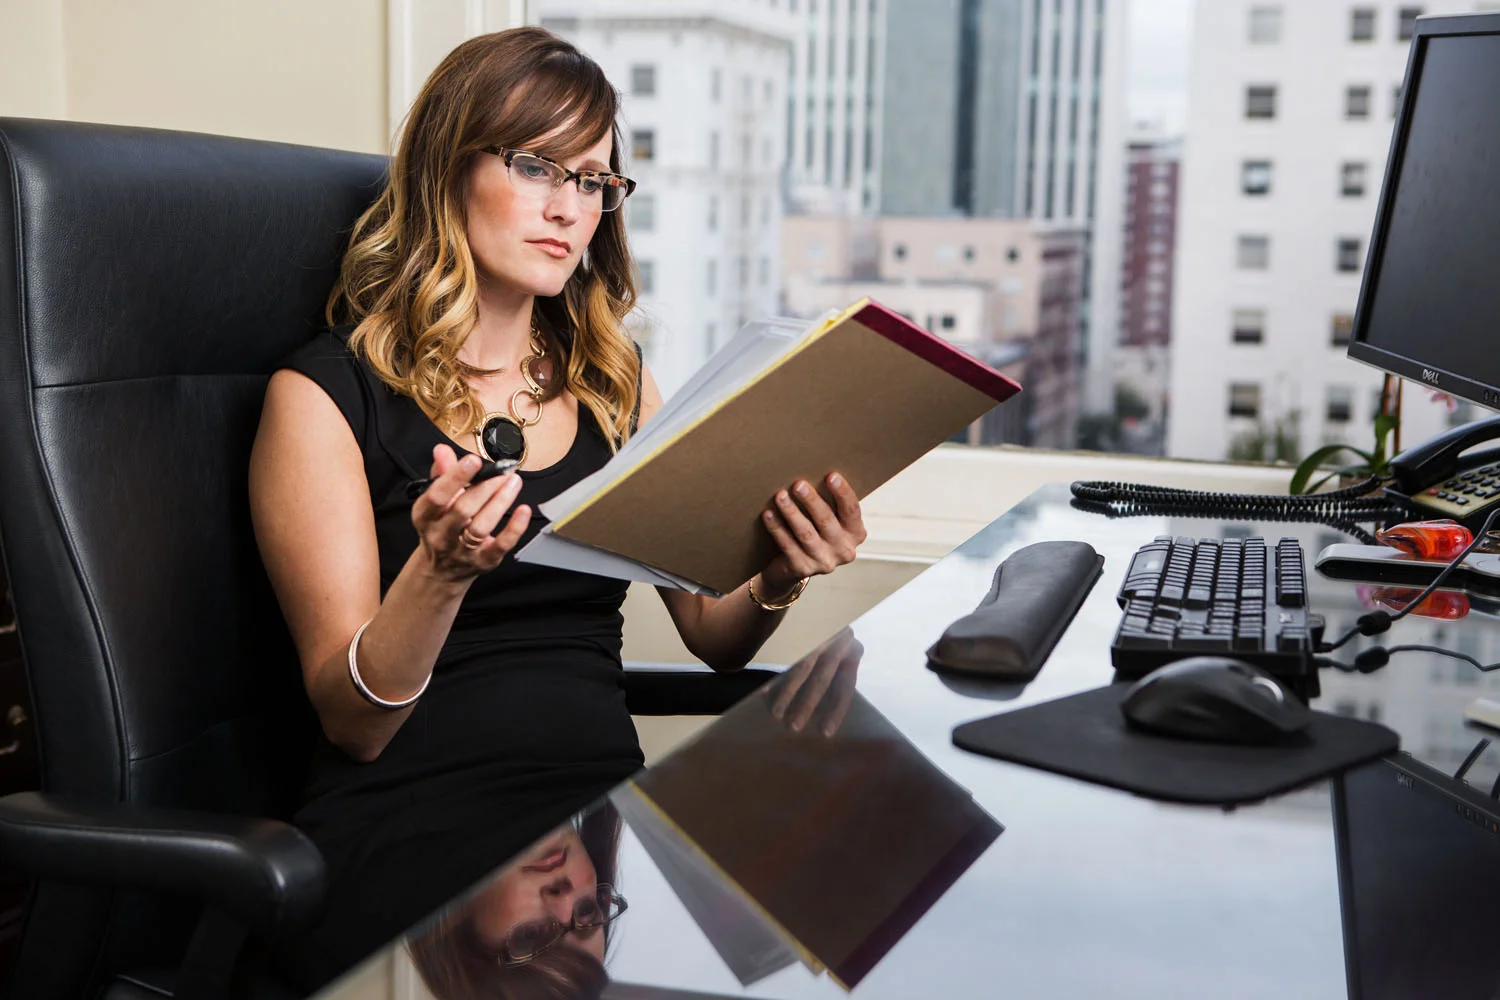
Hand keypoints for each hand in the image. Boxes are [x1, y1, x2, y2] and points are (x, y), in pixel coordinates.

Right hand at [412, 445, 530, 583]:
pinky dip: (515, 528)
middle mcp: (441, 535)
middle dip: (485, 487)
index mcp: (425, 516)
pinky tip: (524, 511)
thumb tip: (442, 450)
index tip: (473, 460)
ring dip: (501, 502)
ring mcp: (462, 551)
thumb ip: (441, 474)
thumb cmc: (441, 527)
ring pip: (482, 527)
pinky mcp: (484, 560)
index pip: (437, 496)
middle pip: (463, 510)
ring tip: (514, 482)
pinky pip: (501, 545)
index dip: (455, 477)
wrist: (443, 569)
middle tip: (503, 470)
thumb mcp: (436, 502)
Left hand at [759, 472, 866, 594]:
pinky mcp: (803, 568)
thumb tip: (812, 469)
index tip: (831, 476)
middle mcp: (844, 550)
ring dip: (792, 513)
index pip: (852, 510)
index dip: (842, 492)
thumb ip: (828, 502)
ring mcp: (824, 562)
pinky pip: (788, 545)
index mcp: (856, 533)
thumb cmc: (814, 531)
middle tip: (798, 484)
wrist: (793, 566)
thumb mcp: (828, 520)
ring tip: (780, 496)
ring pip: (806, 533)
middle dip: (812, 501)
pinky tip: (768, 514)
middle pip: (827, 521)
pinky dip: (777, 528)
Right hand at [766, 628, 862, 736]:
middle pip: (824, 680)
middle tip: (795, 727)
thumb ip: (833, 678)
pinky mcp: (805, 628)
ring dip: (789, 695)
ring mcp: (823, 633)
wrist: (809, 593)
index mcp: (854, 652)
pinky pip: (791, 657)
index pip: (846, 688)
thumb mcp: (836, 656)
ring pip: (805, 669)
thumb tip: (822, 714)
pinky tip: (767, 693)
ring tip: (777, 714)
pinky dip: (779, 678)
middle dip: (808, 706)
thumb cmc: (826, 638)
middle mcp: (842, 641)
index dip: (836, 711)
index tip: (825, 733)